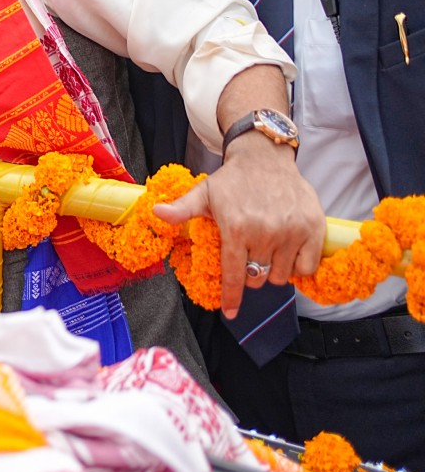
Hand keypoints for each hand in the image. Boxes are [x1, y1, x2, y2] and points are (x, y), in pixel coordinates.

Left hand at [154, 136, 323, 318]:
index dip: (231, 297)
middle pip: (257, 278)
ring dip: (273, 270)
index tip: (231, 313)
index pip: (234, 274)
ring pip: (282, 276)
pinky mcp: (314, 230)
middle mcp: (265, 232)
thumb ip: (182, 209)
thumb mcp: (204, 193)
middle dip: (250, 275)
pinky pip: (306, 267)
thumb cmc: (232, 180)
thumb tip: (156, 213)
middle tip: (248, 256)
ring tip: (267, 250)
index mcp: (236, 227)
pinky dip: (297, 267)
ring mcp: (292, 232)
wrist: (266, 158)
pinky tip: (288, 252)